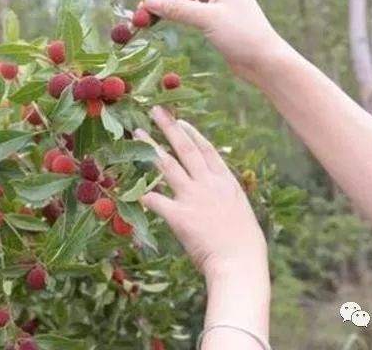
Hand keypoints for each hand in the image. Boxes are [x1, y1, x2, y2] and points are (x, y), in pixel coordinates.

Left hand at [135, 106, 267, 279]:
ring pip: (167, 165)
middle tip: (155, 110)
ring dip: (151, 147)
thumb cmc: (244, 244)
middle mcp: (208, 184)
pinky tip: (127, 186)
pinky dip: (141, 192)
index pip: (206, 150)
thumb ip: (225, 199)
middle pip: (185, 148)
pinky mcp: (178, 215)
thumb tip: (215, 195)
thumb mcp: (239, 211)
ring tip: (138, 133)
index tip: (181, 120)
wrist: (239, 262)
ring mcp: (192, 197)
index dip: (192, 133)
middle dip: (169, 127)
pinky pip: (154, 200)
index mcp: (226, 182)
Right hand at [143, 0, 292, 81]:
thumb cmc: (241, 36)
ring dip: (167, 10)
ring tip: (147, 22)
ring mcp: (218, 0)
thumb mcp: (206, 20)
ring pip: (184, 0)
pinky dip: (176, 16)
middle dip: (161, 1)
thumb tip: (148, 1)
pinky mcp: (216, 16)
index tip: (141, 10)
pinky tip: (164, 23)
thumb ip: (177, 9)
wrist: (264, 61)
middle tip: (140, 18)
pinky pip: (190, 11)